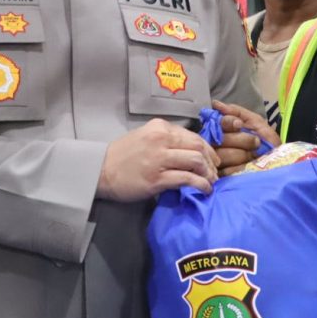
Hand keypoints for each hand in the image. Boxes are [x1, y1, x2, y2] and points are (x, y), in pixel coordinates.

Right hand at [97, 119, 219, 200]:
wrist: (101, 170)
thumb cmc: (122, 155)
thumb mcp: (145, 137)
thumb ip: (166, 139)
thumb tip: (190, 150)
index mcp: (159, 127)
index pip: (192, 135)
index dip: (207, 148)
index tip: (212, 159)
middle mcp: (161, 139)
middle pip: (198, 146)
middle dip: (211, 160)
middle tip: (215, 172)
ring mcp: (159, 159)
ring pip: (196, 161)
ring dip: (208, 173)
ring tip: (210, 182)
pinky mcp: (157, 178)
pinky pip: (187, 179)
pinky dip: (201, 184)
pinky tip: (204, 190)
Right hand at [210, 100, 280, 173]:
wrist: (279, 164)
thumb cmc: (266, 142)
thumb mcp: (256, 123)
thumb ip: (237, 112)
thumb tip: (216, 104)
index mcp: (223, 129)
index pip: (218, 122)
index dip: (228, 123)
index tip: (240, 126)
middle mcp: (217, 144)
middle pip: (220, 139)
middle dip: (241, 140)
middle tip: (256, 143)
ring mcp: (217, 162)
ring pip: (222, 155)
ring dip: (242, 155)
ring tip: (254, 156)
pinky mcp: (222, 177)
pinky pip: (226, 171)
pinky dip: (240, 168)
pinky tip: (248, 167)